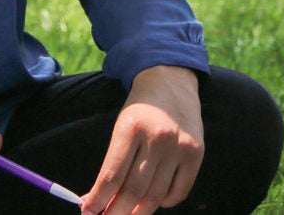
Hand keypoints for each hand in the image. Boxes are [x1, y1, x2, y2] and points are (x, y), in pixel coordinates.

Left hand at [82, 65, 204, 214]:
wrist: (171, 82)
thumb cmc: (140, 110)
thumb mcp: (121, 128)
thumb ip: (113, 164)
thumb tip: (97, 201)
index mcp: (131, 128)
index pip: (111, 176)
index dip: (97, 200)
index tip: (88, 212)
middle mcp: (157, 137)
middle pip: (132, 191)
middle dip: (115, 213)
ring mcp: (179, 146)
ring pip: (155, 196)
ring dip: (136, 213)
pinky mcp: (196, 153)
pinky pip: (179, 192)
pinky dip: (163, 203)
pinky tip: (152, 201)